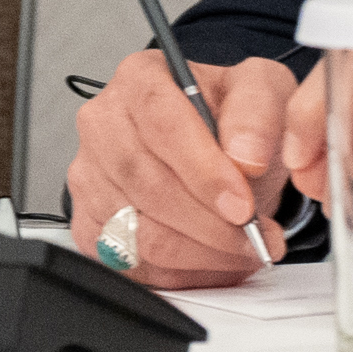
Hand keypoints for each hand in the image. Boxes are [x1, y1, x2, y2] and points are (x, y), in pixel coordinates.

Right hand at [66, 50, 302, 285]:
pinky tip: (210, 258)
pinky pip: (130, 263)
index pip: (162, 126)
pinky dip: (179, 272)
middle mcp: (104, 124)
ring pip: (139, 233)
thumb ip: (258, 114)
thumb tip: (246, 155)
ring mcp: (90, 176)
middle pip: (148, 186)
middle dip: (210, 225)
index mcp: (140, 79)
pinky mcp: (89, 223)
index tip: (242, 206)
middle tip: (255, 237)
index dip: (204, 173)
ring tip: (241, 249)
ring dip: (201, 253)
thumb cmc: (229, 118)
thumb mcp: (263, 92)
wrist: (217, 148)